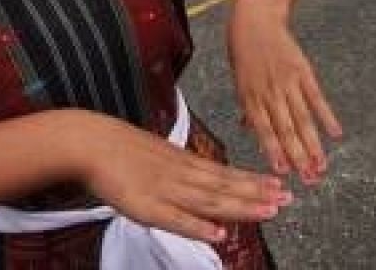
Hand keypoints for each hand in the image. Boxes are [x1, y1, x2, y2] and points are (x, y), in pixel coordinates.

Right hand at [72, 111, 290, 243]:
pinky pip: (176, 219)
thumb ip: (179, 168)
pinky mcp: (146, 205)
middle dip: (257, 194)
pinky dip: (198, 226)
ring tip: (267, 212)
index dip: (253, 181)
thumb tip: (200, 179)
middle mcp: (181, 174)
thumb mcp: (157, 155)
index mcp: (183, 162)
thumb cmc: (120, 150)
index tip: (279, 186)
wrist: (90, 141)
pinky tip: (218, 235)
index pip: (225, 173)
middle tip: (286, 200)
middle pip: (225, 186)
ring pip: (209, 200)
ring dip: (240, 207)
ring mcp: (165, 189)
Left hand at [227, 7, 341, 184]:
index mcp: (250, 96)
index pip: (263, 129)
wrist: (256, 17)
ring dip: (314, 144)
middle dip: (298, 156)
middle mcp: (269, 91)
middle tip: (309, 180)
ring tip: (322, 165)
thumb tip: (247, 128)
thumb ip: (247, 105)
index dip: (274, 151)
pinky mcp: (303, 70)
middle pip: (286, 129)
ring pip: (302, 118)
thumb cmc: (244, 50)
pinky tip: (336, 133)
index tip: (283, 173)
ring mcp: (288, 81)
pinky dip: (327, 115)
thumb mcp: (239, 79)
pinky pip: (316, 97)